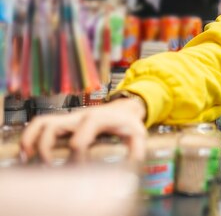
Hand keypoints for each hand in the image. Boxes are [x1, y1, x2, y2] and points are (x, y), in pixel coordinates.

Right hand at [21, 98, 147, 163]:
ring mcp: (69, 118)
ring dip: (31, 140)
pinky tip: (27, 154)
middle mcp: (79, 117)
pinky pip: (40, 124)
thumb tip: (132, 164)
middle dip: (46, 148)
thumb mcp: (137, 134)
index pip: (80, 135)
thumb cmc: (127, 123)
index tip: (79, 168)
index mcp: (97, 119)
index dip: (76, 152)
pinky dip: (30, 137)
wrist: (123, 108)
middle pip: (53, 126)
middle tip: (50, 167)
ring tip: (28, 160)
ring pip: (42, 122)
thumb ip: (136, 149)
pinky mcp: (63, 121)